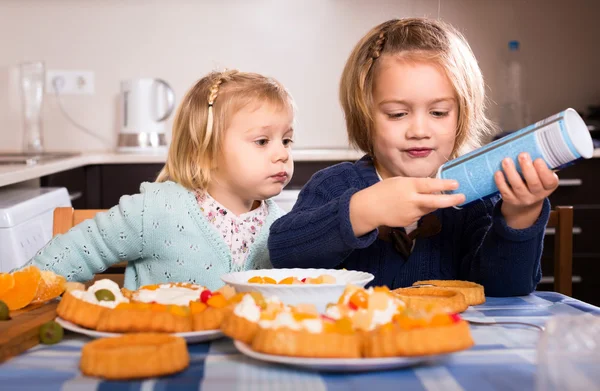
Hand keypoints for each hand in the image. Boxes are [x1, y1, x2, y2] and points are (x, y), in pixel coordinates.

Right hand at [349, 177, 464, 236]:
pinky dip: (419, 209)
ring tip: (419, 198)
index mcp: (408, 187)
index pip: (430, 185)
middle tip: (462, 197)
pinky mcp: (409, 222)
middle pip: (436, 201)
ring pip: (429, 208)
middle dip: (451, 200)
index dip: (445, 184)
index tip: (456, 184)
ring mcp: (411, 213)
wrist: (369, 209)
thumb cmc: (382, 191)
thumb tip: (432, 186)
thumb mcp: (398, 181)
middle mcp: (412, 200)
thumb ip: (415, 184)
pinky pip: (420, 214)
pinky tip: (408, 206)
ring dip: (432, 203)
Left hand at [495, 153, 558, 228]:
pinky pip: (505, 191)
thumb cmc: (534, 182)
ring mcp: (523, 198)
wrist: (525, 203)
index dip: (544, 171)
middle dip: (527, 168)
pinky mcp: (511, 200)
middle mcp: (537, 194)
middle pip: (534, 183)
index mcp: (548, 186)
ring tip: (506, 160)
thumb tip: (535, 143)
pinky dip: (501, 182)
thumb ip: (541, 164)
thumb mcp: (542, 175)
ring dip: (511, 172)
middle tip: (522, 155)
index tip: (537, 159)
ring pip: (518, 186)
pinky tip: (498, 172)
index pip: (550, 181)